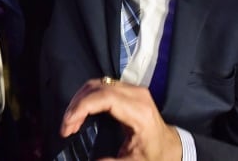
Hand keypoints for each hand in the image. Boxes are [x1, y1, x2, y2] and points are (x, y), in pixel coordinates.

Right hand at [61, 78, 181, 160]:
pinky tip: (80, 113)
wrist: (171, 146)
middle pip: (97, 88)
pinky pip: (100, 86)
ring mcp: (132, 88)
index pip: (104, 98)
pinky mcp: (127, 89)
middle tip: (66, 127)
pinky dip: (86, 97)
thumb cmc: (155, 154)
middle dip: (76, 106)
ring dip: (79, 100)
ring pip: (96, 84)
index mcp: (139, 111)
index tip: (68, 125)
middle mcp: (135, 94)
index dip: (82, 108)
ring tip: (70, 121)